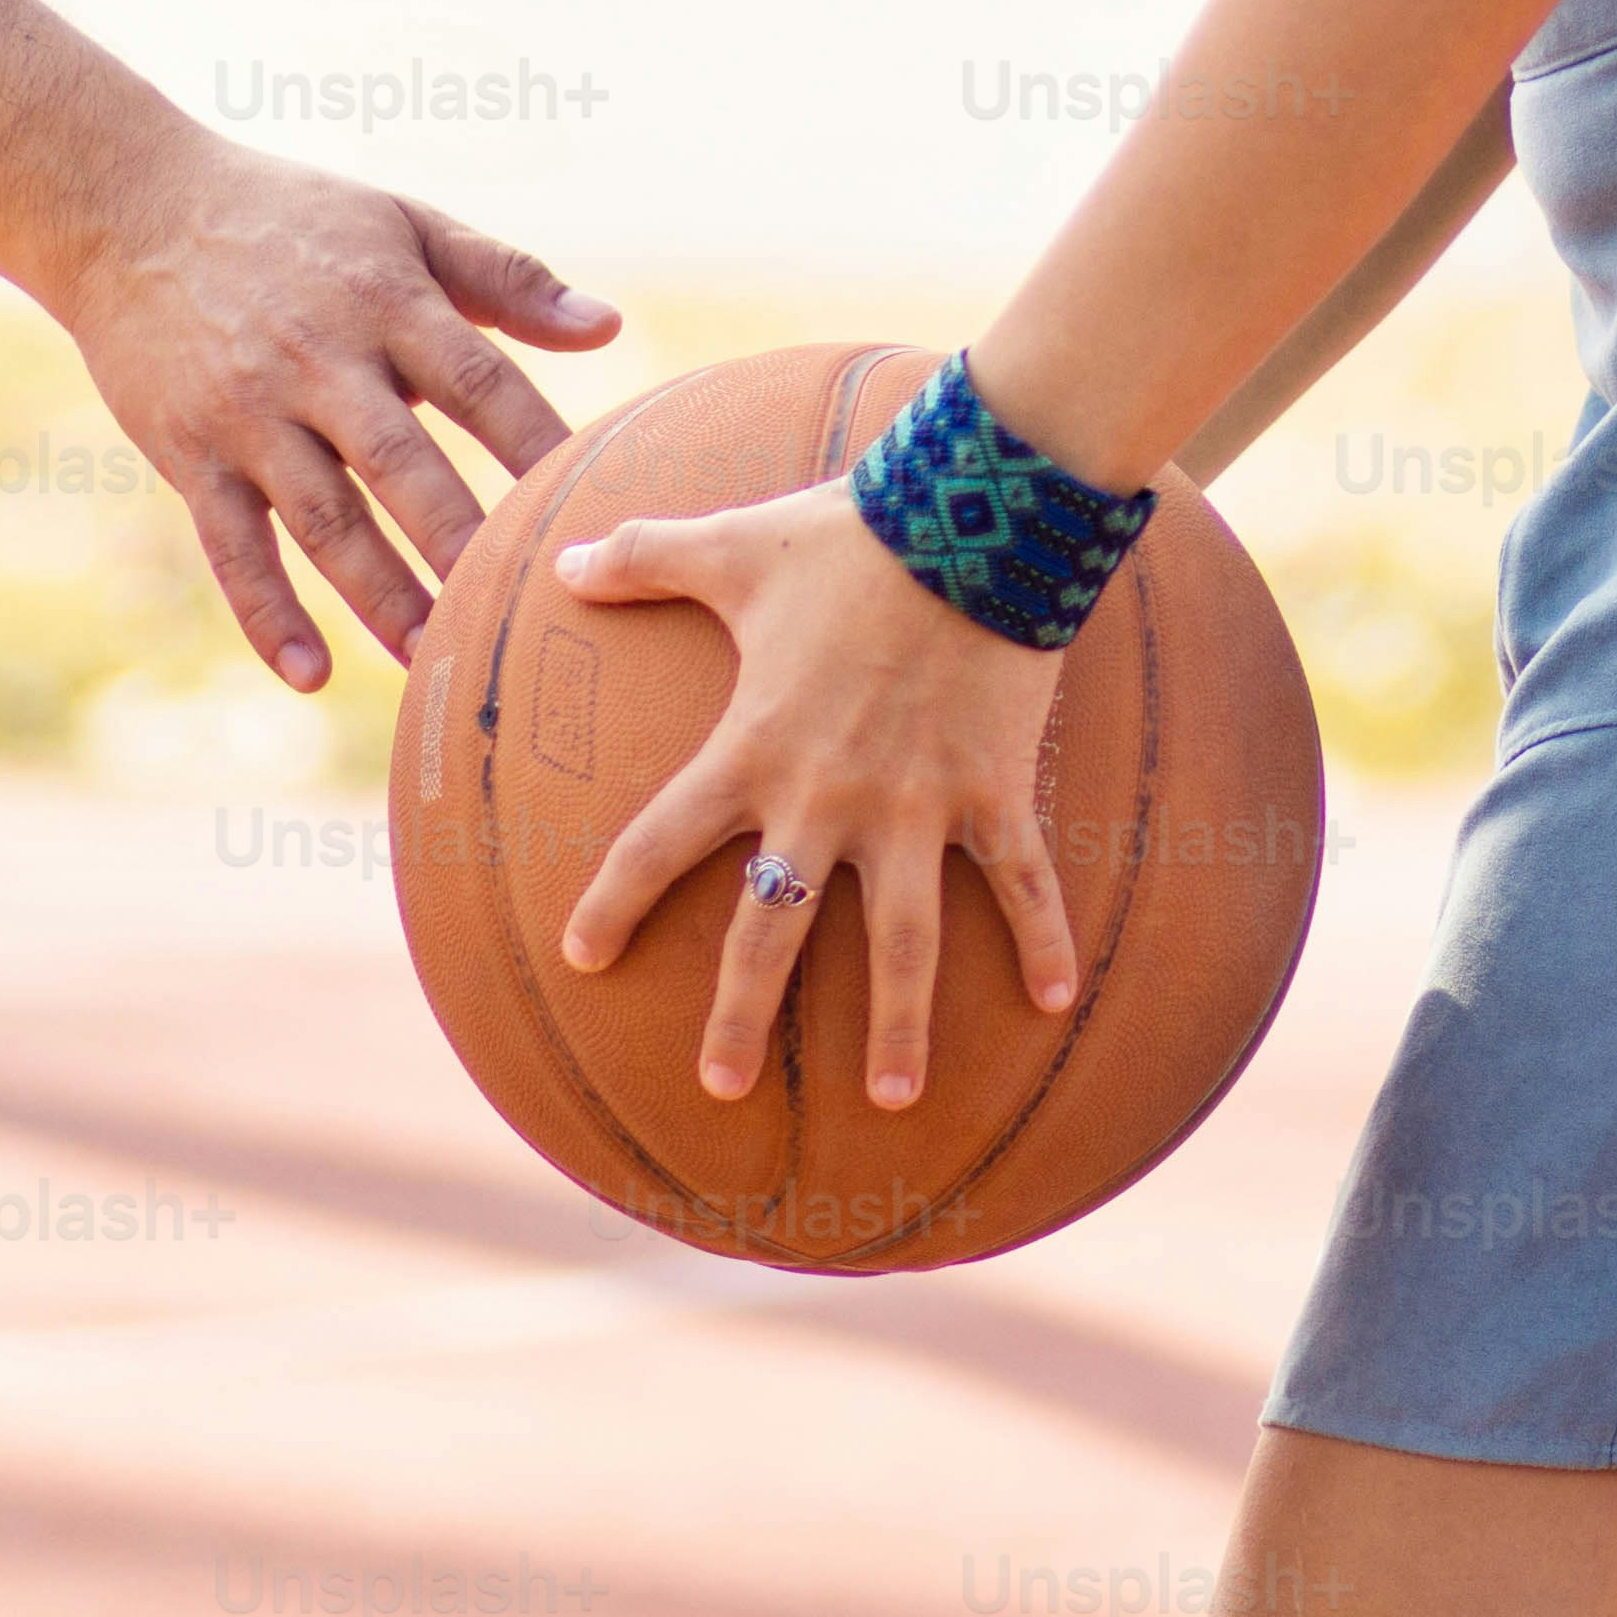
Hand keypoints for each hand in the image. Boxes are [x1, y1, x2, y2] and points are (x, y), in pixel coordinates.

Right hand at [52, 148, 615, 690]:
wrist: (130, 210)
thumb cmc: (292, 220)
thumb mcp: (403, 224)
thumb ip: (507, 278)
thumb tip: (609, 327)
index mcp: (387, 302)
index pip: (479, 382)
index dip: (538, 446)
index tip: (596, 510)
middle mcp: (319, 361)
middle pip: (402, 464)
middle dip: (461, 542)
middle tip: (519, 615)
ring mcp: (249, 412)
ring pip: (323, 518)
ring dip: (379, 595)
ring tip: (431, 661)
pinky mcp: (190, 453)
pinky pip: (231, 546)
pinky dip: (267, 612)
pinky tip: (312, 674)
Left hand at [547, 481, 1083, 1107]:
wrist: (970, 516)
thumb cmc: (846, 535)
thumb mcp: (732, 544)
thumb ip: (641, 557)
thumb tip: (561, 563)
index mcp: (753, 749)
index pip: (658, 841)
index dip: (616, 901)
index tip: (583, 956)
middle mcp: (826, 798)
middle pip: (771, 928)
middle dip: (742, 1013)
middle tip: (716, 1087)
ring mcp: (916, 805)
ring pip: (903, 943)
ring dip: (897, 1026)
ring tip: (890, 1099)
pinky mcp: (993, 790)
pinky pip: (1022, 882)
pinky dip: (1044, 940)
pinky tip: (1056, 1004)